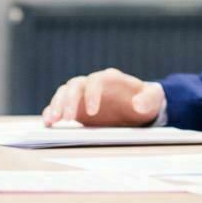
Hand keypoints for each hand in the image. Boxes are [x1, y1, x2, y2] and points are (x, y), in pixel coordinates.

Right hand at [41, 69, 165, 127]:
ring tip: (51, 121)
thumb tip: (138, 104)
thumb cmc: (146, 100)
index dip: (92, 94)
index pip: (97, 80)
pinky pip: (60, 106)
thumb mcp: (154, 98)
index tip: (93, 112)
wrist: (139, 107)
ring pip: (64, 93)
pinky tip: (47, 123)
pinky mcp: (76, 108)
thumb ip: (149, 99)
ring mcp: (83, 95)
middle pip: (75, 85)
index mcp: (111, 79)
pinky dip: (52, 112)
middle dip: (68, 100)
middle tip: (64, 118)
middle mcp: (93, 84)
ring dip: (56, 105)